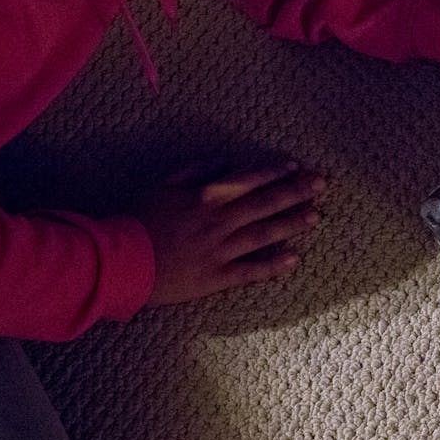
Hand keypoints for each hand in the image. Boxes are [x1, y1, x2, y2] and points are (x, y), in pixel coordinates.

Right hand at [135, 163, 324, 305]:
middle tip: (321, 185)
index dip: (275, 172)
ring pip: (264, 234)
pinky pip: (250, 271)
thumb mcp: (162, 185)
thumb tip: (224, 161)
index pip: (249, 179)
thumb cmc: (136, 219)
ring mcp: (220, 250)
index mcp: (206, 196)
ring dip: (292, 224)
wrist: (119, 260)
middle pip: (265, 203)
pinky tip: (294, 260)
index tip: (296, 167)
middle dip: (296, 192)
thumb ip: (194, 170)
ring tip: (315, 217)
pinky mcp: (216, 277)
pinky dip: (273, 266)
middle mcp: (218, 220)